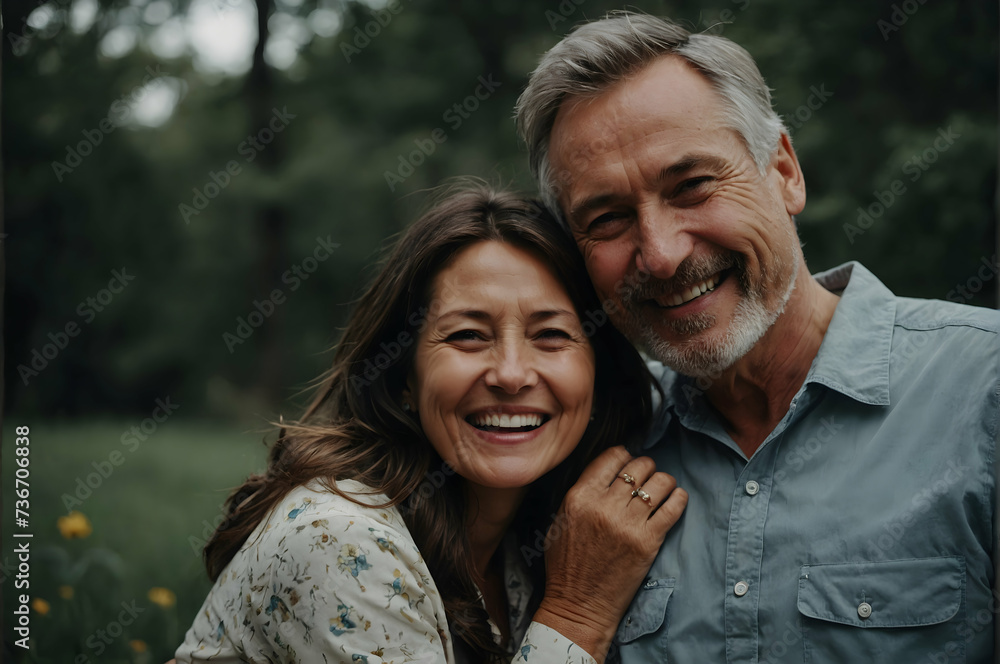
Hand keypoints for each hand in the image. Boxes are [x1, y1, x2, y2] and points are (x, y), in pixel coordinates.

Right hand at [532, 446, 686, 661]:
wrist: (579, 605)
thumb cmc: (566, 566)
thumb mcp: (560, 522)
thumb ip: (581, 495)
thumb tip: (606, 473)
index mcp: (579, 498)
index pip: (611, 458)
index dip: (624, 455)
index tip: (629, 461)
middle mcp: (603, 506)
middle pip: (638, 467)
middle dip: (647, 467)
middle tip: (648, 475)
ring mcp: (627, 524)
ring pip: (659, 483)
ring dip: (665, 481)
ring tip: (664, 486)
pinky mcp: (648, 542)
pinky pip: (673, 508)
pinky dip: (679, 498)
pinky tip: (677, 498)